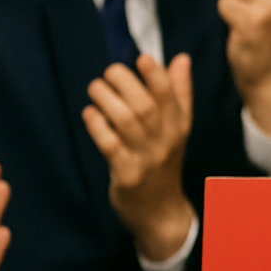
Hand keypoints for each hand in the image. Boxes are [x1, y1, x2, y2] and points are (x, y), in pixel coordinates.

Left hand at [81, 55, 195, 261]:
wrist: (160, 211)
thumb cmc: (164, 163)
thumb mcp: (178, 129)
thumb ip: (180, 93)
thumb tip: (181, 59)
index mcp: (179, 125)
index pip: (171, 95)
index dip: (156, 74)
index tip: (141, 58)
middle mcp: (166, 140)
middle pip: (146, 105)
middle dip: (125, 83)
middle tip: (109, 72)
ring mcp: (146, 158)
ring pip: (127, 122)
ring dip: (107, 100)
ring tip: (95, 88)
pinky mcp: (126, 175)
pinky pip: (110, 146)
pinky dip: (98, 127)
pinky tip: (90, 114)